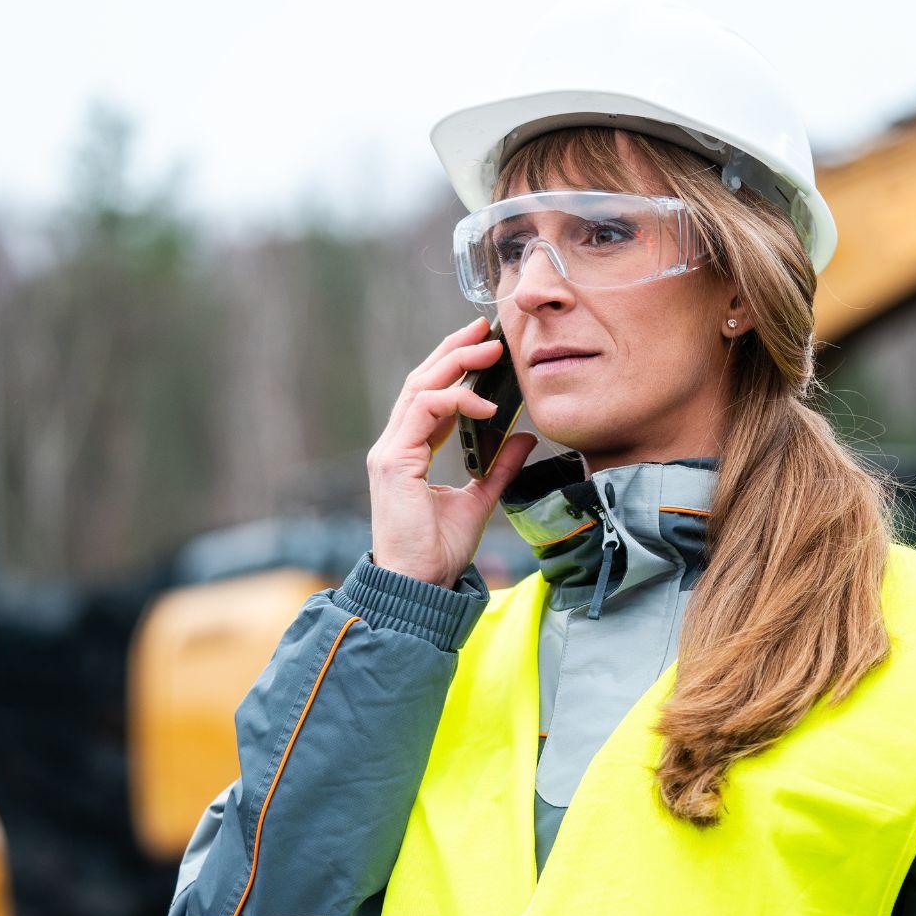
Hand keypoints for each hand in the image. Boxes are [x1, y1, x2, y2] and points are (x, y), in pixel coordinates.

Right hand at [364, 316, 537, 587]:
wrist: (418, 585)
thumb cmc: (438, 551)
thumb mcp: (480, 500)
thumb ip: (500, 467)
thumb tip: (526, 437)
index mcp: (410, 452)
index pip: (430, 396)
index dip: (455, 366)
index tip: (484, 345)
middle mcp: (395, 446)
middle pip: (421, 381)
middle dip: (454, 350)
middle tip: (485, 329)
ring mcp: (389, 451)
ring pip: (419, 388)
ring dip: (455, 363)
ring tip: (488, 350)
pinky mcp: (393, 461)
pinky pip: (423, 412)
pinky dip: (455, 400)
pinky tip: (486, 405)